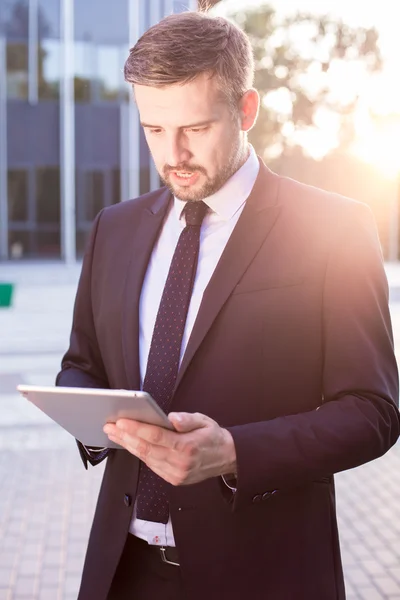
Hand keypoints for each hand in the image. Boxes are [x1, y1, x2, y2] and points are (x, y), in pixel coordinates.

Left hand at [103, 412, 236, 485]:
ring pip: (145, 458)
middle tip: (109, 426)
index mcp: (188, 447)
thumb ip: (188, 419)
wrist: (227, 458)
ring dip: (127, 446)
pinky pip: (151, 465)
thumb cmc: (213, 436)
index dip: (137, 429)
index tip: (121, 421)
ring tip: (114, 434)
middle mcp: (180, 463)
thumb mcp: (205, 421)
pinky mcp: (173, 479)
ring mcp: (175, 474)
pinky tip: (129, 444)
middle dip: (125, 437)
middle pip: (146, 449)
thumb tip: (172, 418)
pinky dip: (138, 453)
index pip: (156, 437)